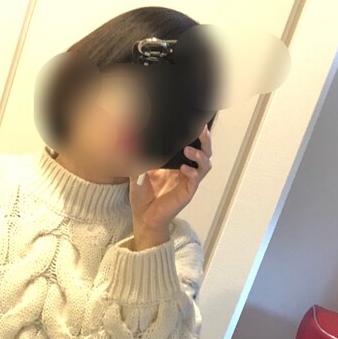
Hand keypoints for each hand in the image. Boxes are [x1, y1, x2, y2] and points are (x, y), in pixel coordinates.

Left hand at [129, 123, 212, 249]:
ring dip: (200, 155)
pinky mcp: (188, 193)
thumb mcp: (137, 170)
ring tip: (189, 150)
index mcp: (177, 162)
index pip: (192, 144)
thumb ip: (138, 156)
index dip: (196, 134)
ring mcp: (188, 181)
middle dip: (205, 140)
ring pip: (205, 165)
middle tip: (202, 129)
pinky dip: (192, 173)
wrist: (143, 217)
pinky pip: (195, 181)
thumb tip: (132, 138)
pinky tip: (184, 169)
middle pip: (204, 151)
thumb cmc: (142, 194)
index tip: (195, 121)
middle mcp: (186, 170)